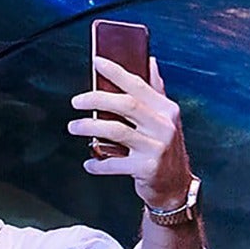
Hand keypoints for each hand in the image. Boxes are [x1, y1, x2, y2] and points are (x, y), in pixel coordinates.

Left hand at [67, 55, 194, 210]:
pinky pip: (114, 163)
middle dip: (97, 99)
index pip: (139, 85)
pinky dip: (98, 164)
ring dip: (90, 128)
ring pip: (116, 131)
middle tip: (76, 101)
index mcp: (167, 110)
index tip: (96, 61)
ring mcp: (157, 148)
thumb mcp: (166, 119)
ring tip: (74, 127)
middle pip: (126, 104)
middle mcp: (164, 126)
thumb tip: (150, 61)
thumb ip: (156, 91)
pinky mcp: (147, 169)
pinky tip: (89, 163)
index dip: (116, 72)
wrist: (175, 187)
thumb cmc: (164, 148)